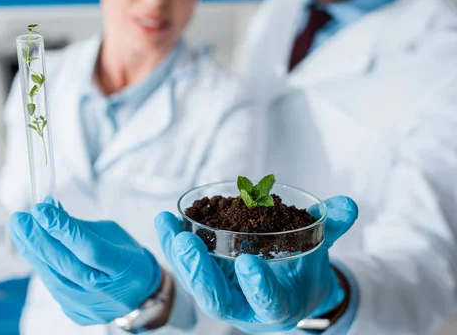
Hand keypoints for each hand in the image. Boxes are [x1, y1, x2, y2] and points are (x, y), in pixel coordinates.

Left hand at [9, 199, 162, 325]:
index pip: (89, 248)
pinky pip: (55, 288)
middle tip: (20, 220)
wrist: (139, 291)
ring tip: (20, 231)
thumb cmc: (125, 255)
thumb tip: (48, 209)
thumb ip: (80, 226)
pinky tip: (33, 250)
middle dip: (39, 240)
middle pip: (67, 265)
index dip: (62, 228)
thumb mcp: (112, 233)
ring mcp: (92, 307)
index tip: (40, 210)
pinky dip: (43, 267)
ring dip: (34, 253)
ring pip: (54, 279)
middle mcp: (108, 292)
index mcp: (125, 267)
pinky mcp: (79, 315)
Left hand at [155, 196, 357, 332]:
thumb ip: (332, 228)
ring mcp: (222, 295)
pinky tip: (165, 220)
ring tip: (168, 225)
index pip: (267, 302)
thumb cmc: (302, 267)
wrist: (286, 284)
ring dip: (179, 256)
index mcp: (278, 306)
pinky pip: (187, 267)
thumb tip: (347, 204)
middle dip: (200, 272)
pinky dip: (173, 245)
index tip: (249, 262)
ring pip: (196, 284)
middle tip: (186, 242)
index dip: (258, 286)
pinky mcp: (206, 281)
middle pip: (217, 299)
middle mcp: (245, 308)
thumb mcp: (319, 248)